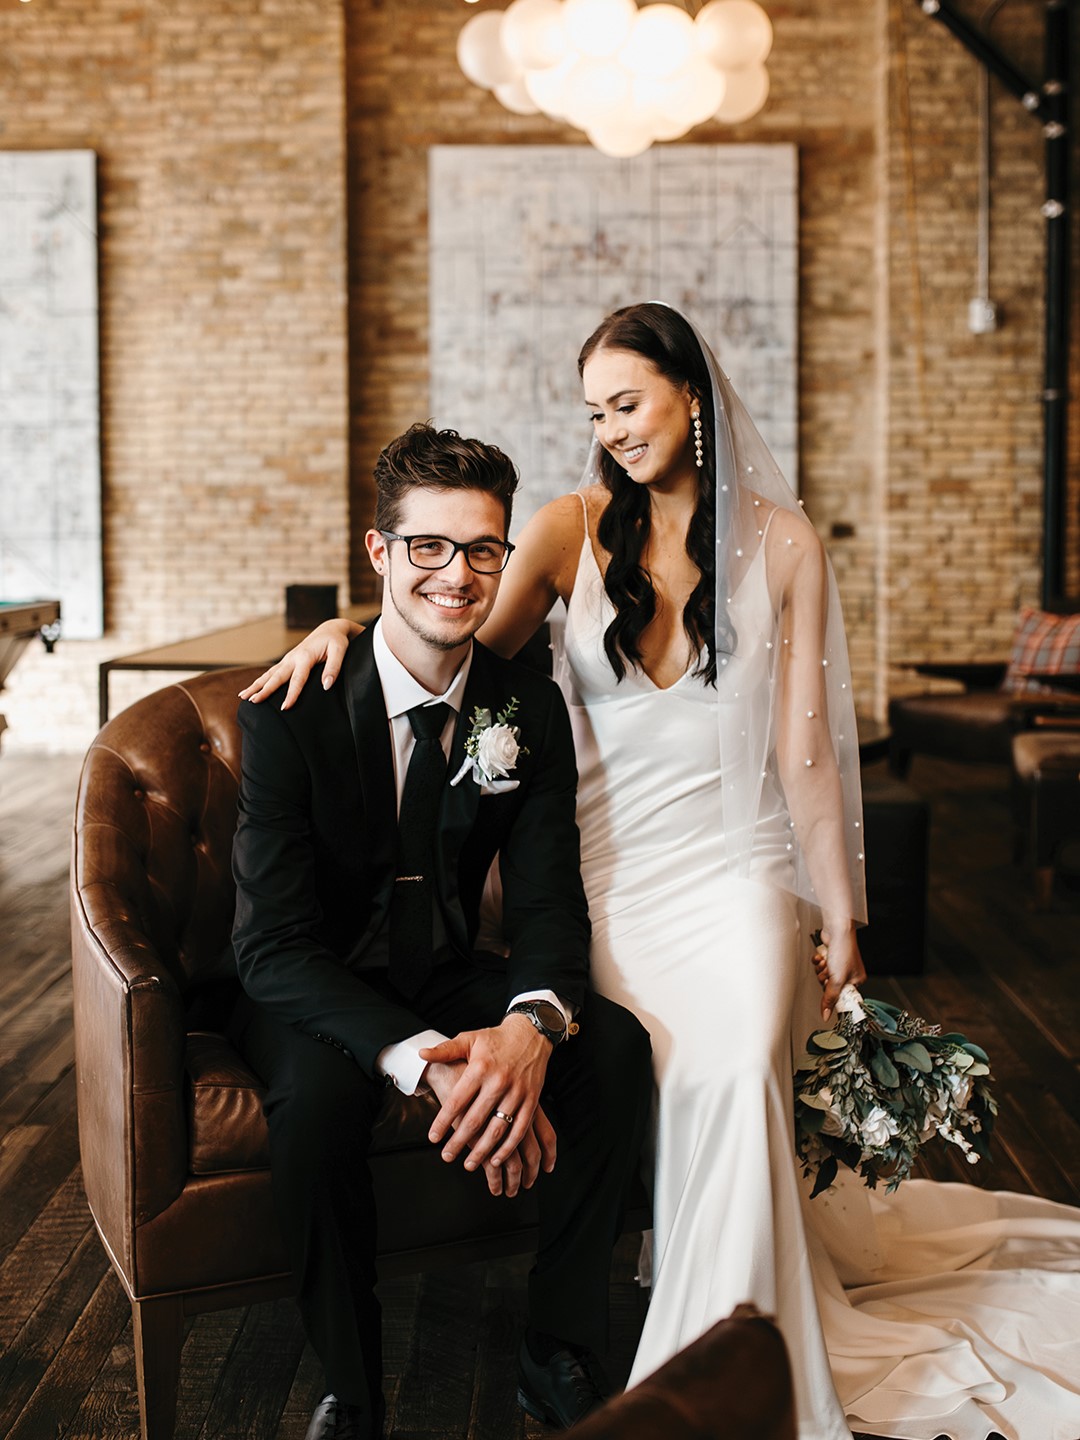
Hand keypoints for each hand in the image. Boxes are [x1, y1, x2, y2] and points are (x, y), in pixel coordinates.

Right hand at [238, 619, 358, 709]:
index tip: (285, 708)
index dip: (291, 694)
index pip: (297, 680)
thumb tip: (326, 686)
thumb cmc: (336, 641)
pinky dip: (260, 680)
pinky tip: (252, 688)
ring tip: (242, 697)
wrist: (330, 629)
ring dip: (255, 685)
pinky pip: (271, 672)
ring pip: (269, 674)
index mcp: (305, 657)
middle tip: (252, 702)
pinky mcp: (287, 661)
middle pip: (276, 677)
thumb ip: (334, 668)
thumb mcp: (340, 651)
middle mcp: (292, 658)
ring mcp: (288, 659)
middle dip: (263, 690)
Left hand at [420, 1015, 556, 1175]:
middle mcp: (498, 1082)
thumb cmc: (496, 1039)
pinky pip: (520, 1129)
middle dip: (459, 1142)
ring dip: (482, 1150)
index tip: (433, 1137)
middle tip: (447, 1156)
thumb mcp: (469, 1039)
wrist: (531, 1033)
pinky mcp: (532, 1100)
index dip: (443, 1121)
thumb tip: (421, 1054)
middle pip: (475, 1120)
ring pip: (498, 1129)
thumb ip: (445, 1050)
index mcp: (480, 1068)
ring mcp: (517, 1092)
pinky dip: (508, 1147)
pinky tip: (496, 1159)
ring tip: (469, 1164)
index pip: (457, 1101)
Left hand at [813, 924, 865, 1020]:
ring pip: (823, 976)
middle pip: (830, 987)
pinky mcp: (829, 958)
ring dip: (821, 970)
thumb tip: (826, 1015)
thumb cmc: (844, 950)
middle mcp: (848, 973)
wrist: (836, 930)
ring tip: (827, 963)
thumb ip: (830, 998)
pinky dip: (819, 962)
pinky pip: (819, 966)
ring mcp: (838, 965)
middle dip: (825, 979)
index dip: (833, 996)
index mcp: (857, 980)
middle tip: (829, 974)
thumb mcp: (837, 979)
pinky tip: (823, 957)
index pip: (843, 997)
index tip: (829, 996)